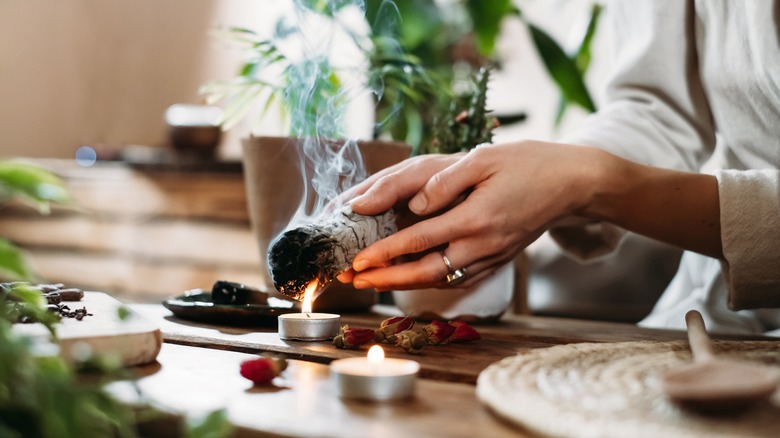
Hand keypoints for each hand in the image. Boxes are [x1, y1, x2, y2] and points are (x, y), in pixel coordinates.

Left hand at [342, 141, 603, 290]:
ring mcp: (492, 256)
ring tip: (374, 282)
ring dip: (405, 284)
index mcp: (476, 218)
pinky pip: (459, 278)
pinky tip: (413, 278)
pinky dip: (432, 281)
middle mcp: (483, 244)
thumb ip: (446, 181)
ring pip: (442, 279)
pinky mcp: (498, 259)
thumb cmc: (528, 164)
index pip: (419, 240)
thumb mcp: (485, 159)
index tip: (358, 260)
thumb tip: (415, 202)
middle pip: (426, 271)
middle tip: (355, 280)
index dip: (385, 252)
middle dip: (387, 279)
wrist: (572, 184)